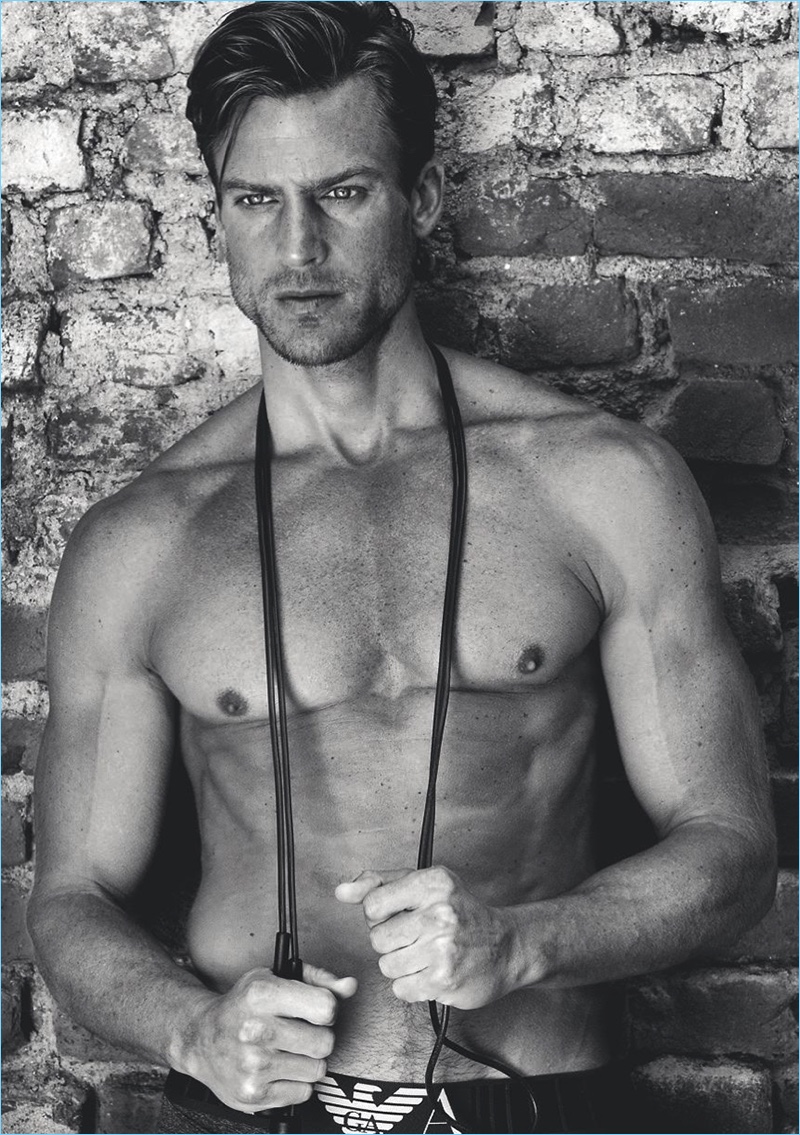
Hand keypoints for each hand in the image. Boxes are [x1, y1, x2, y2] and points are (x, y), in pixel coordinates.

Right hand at [173, 964, 356, 1112]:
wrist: (201, 1038)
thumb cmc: (244, 1004)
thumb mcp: (276, 977)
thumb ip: (318, 980)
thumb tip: (350, 987)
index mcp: (262, 994)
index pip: (326, 1007)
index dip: (327, 1009)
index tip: (314, 1009)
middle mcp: (256, 1029)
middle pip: (325, 1042)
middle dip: (318, 1037)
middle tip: (297, 1032)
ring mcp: (253, 1065)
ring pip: (317, 1069)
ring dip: (307, 1061)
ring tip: (284, 1050)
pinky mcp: (253, 1094)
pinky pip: (304, 1092)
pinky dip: (295, 1083)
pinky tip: (276, 1069)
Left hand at [336, 867, 517, 1009]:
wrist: (507, 946)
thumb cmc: (461, 912)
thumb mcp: (424, 885)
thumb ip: (379, 884)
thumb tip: (341, 891)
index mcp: (433, 884)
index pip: (373, 904)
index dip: (379, 915)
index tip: (399, 915)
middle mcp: (440, 913)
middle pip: (377, 938)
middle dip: (391, 941)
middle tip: (417, 936)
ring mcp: (442, 949)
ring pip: (387, 966)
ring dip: (401, 964)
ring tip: (426, 954)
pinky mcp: (444, 980)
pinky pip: (400, 988)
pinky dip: (411, 984)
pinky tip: (431, 971)